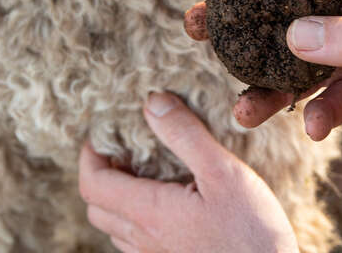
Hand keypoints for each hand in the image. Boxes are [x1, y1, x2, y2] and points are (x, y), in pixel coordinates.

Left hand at [78, 92, 298, 252]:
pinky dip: (133, 218)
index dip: (89, 156)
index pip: (93, 184)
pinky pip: (134, 242)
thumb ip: (185, 135)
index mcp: (150, 213)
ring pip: (114, 228)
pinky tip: (162, 203)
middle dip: (99, 174)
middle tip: (119, 150)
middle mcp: (145, 239)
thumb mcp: (222, 171)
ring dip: (114, 197)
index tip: (101, 135)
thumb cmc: (251, 230)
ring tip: (140, 173)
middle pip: (96, 207)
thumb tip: (152, 103)